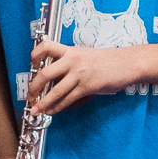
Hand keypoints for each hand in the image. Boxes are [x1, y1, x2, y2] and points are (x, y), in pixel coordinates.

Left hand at [25, 36, 140, 111]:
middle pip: (45, 73)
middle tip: (29, 96)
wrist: (128, 63)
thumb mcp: (86, 57)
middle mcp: (72, 60)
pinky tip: (52, 111)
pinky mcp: (87, 86)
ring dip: (42, 103)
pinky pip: (68, 99)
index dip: (35, 55)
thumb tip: (55, 80)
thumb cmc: (108, 61)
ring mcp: (80, 74)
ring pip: (54, 91)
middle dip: (33, 87)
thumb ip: (70, 65)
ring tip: (36, 110)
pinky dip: (57, 107)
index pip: (46, 46)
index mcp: (71, 50)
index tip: (31, 65)